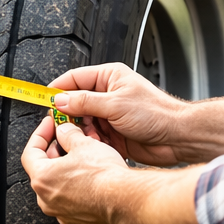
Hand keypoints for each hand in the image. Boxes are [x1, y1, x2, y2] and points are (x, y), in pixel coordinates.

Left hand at [21, 116, 223, 223]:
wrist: (129, 203)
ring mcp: (64, 215)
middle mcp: (48, 201)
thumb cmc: (107, 178)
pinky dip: (80, 191)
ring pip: (60, 188)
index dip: (40, 135)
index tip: (49, 126)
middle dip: (55, 153)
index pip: (30, 152)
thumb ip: (68, 135)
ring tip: (84, 160)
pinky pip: (75, 203)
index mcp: (43, 179)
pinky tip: (93, 181)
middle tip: (67, 140)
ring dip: (68, 173)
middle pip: (44, 171)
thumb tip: (64, 131)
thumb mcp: (84, 144)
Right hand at [49, 63, 223, 164]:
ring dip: (81, 131)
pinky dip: (90, 142)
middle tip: (60, 123)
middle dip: (68, 114)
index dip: (58, 89)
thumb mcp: (115, 104)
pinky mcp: (113, 134)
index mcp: (109, 78)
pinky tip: (93, 145)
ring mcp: (110, 115)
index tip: (44, 100)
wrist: (178, 138)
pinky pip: (93, 137)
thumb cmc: (156, 113)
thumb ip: (84, 102)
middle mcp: (108, 95)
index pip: (74, 78)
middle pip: (76, 102)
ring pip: (83, 122)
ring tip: (84, 136)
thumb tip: (60, 100)